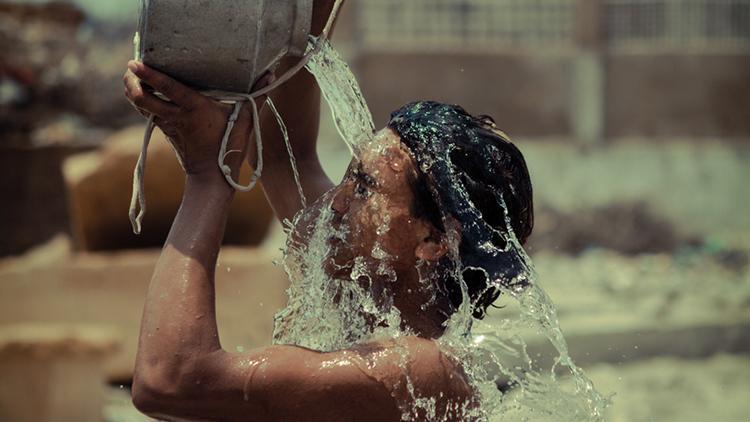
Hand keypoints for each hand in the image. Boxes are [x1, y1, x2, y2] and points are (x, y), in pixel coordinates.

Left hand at [123, 60, 269, 180]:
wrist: (212, 177)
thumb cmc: (230, 147)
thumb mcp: (247, 120)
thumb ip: (258, 96)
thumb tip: (271, 74)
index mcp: (194, 108)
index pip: (167, 88)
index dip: (149, 75)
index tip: (134, 61)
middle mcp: (176, 115)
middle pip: (141, 96)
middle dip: (131, 81)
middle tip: (132, 66)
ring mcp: (168, 124)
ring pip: (140, 103)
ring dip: (133, 90)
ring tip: (135, 75)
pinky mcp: (165, 130)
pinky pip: (147, 111)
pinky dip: (143, 99)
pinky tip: (147, 91)